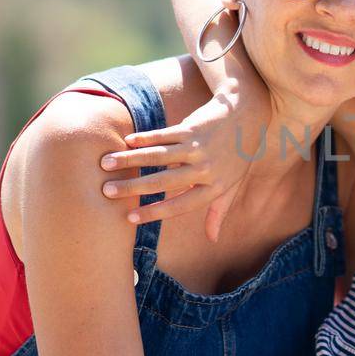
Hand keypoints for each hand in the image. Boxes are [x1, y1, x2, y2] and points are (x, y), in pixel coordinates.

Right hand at [97, 93, 257, 241]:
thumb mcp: (232, 185)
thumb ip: (218, 212)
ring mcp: (198, 148)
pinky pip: (163, 135)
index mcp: (214, 187)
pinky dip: (144, 138)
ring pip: (158, 156)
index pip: (180, 205)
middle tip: (107, 191)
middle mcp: (205, 169)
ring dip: (130, 160)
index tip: (129, 218)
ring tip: (106, 163)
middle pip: (163, 182)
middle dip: (133, 188)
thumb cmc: (237, 155)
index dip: (154, 213)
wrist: (248, 115)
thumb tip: (212, 239)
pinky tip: (126, 142)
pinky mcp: (192, 128)